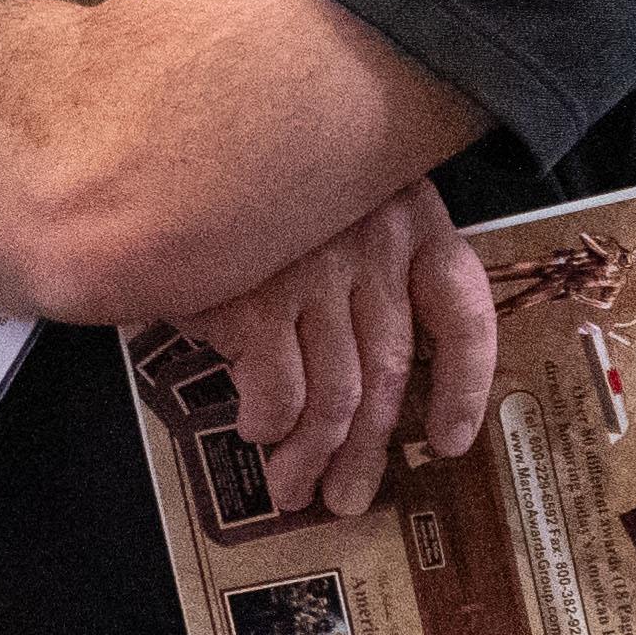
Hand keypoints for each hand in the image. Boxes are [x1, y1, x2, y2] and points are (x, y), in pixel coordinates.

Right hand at [150, 177, 493, 518]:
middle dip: (370, 450)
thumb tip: (371, 372)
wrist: (170, 139)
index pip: (463, 313)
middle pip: (391, 373)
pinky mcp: (254, 295)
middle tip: (348, 496)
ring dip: (314, 455)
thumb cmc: (251, 177)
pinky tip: (258, 430)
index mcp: (410, 220)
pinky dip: (271, 422)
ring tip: (295, 487)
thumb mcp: (333, 200)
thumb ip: (366, 265)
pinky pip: (279, 388)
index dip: (465, 387)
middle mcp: (372, 248)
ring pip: (336, 395)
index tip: (448, 442)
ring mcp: (314, 273)